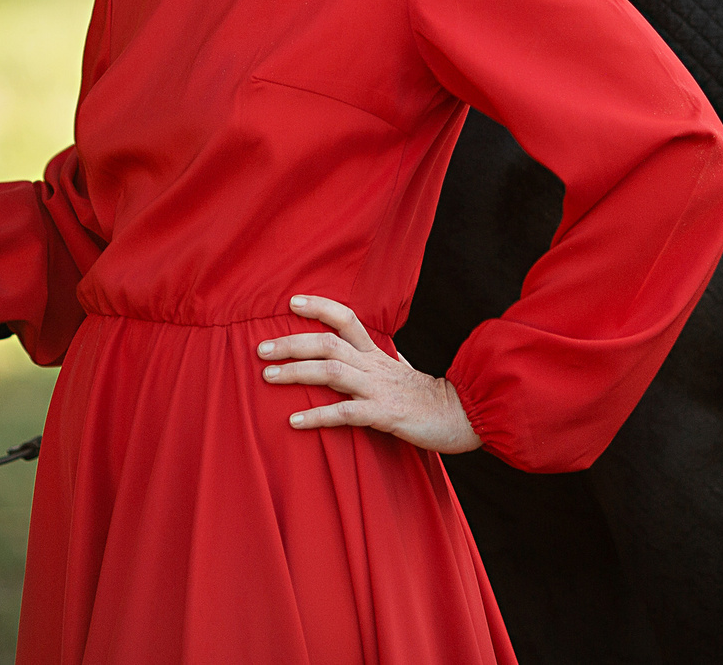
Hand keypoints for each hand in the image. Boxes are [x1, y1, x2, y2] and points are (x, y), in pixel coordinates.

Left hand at [258, 295, 480, 454]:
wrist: (463, 415)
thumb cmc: (428, 396)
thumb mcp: (402, 369)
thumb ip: (384, 358)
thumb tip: (371, 348)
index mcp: (378, 353)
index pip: (346, 318)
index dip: (319, 307)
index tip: (291, 302)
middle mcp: (374, 365)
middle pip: (327, 343)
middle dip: (292, 343)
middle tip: (259, 348)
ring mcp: (378, 388)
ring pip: (331, 372)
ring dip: (296, 372)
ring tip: (267, 376)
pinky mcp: (384, 414)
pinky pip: (345, 413)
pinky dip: (317, 415)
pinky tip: (294, 420)